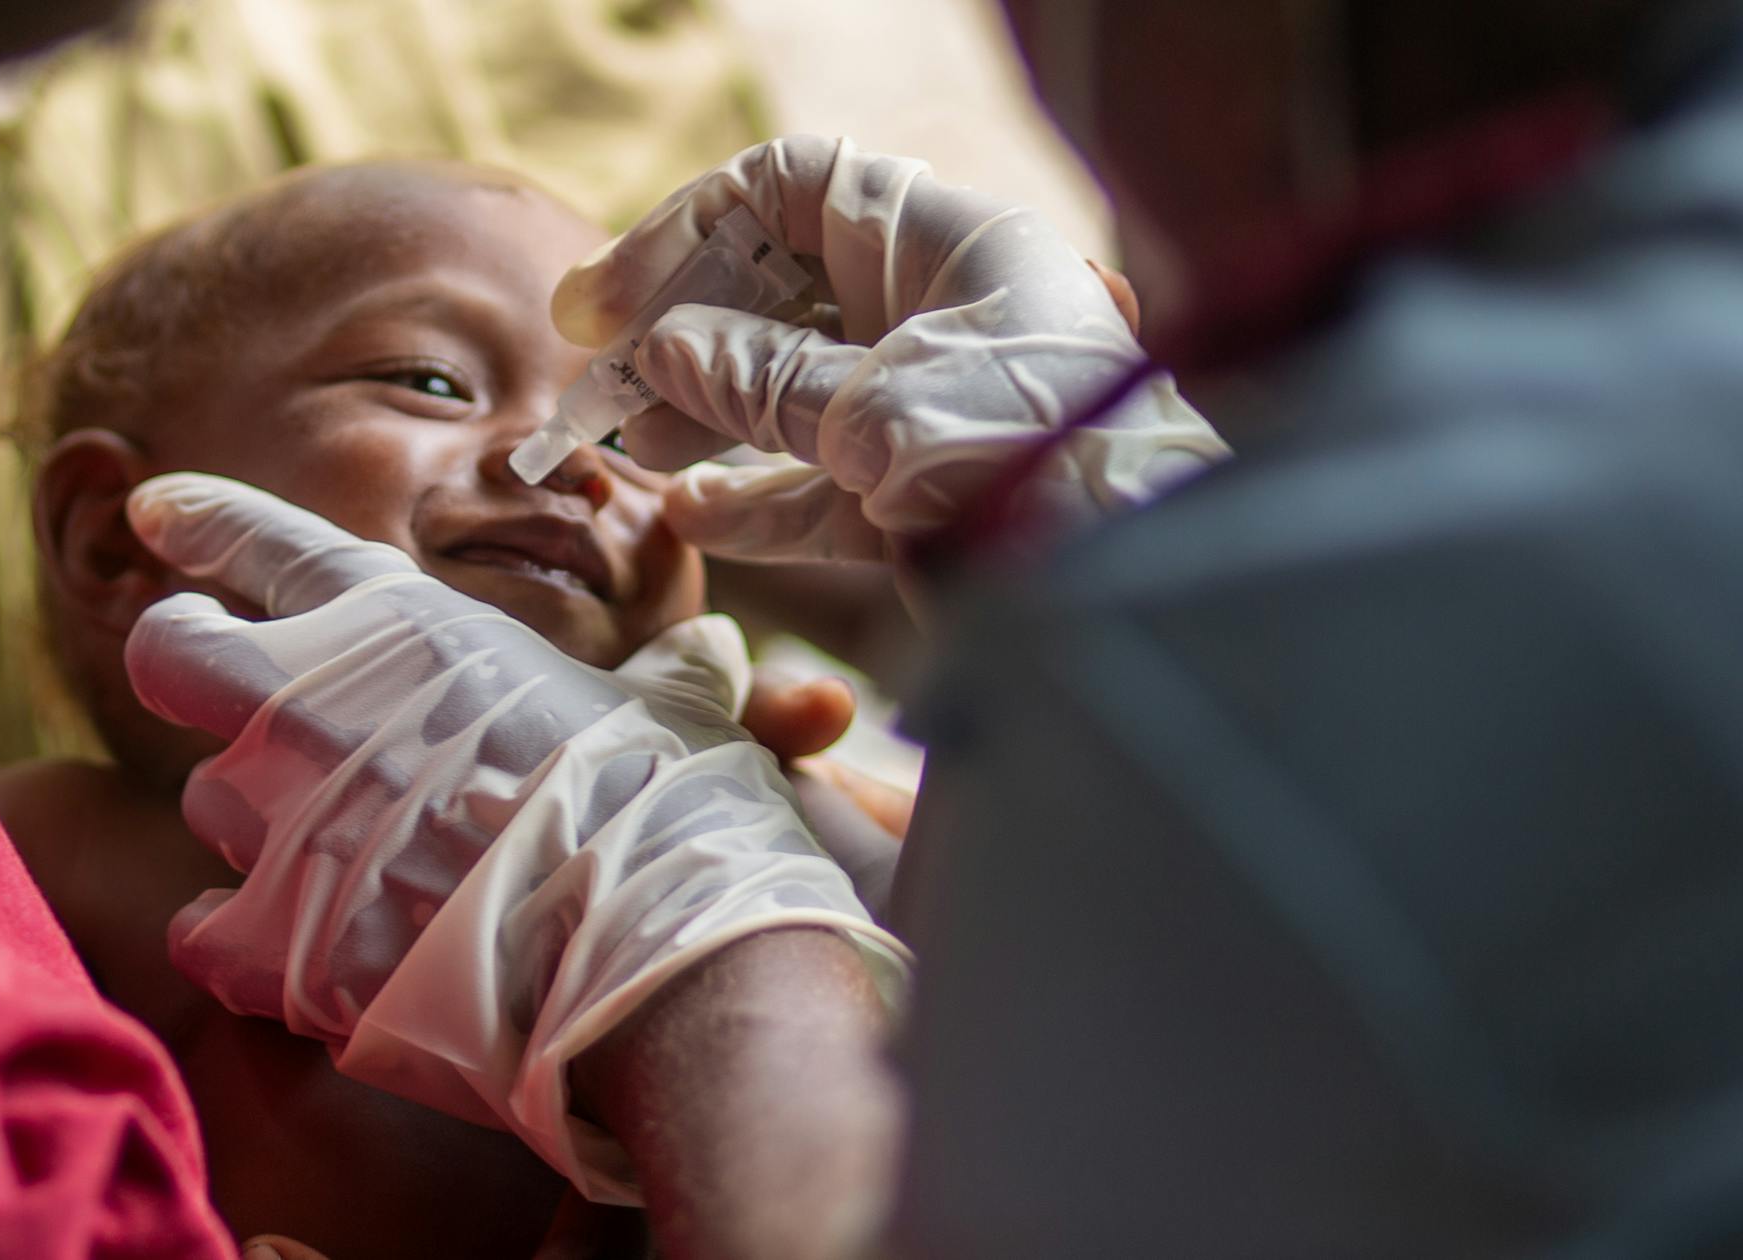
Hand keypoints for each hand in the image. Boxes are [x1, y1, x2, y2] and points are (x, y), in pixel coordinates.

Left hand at [121, 473, 903, 1202]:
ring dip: (256, 822)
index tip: (157, 512)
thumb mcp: (677, 710)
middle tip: (220, 685)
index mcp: (403, 624)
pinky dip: (234, 937)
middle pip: (167, 652)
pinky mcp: (268, 940)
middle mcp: (311, 706)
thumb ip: (668, 670)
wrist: (647, 959)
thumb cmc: (668, 814)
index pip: (264, 544)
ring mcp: (279, 823)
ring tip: (335, 854)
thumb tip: (709, 643)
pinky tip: (284, 948)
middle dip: (181, 654)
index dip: (202, 520)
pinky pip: (198, 926)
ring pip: (204, 800)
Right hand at [555, 136, 1230, 562]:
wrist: (1138, 594)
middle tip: (603, 385)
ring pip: (793, 389)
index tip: (604, 305)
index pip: (792, 189)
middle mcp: (939, 307)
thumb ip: (764, 379)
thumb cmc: (1028, 466)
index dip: (687, 233)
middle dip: (684, 334)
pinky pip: (824, 480)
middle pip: (782, 290)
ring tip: (630, 450)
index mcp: (947, 243)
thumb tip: (662, 348)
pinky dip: (759, 496)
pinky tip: (691, 513)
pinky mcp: (933, 489)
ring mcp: (934, 398)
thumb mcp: (880, 408)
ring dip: (706, 416)